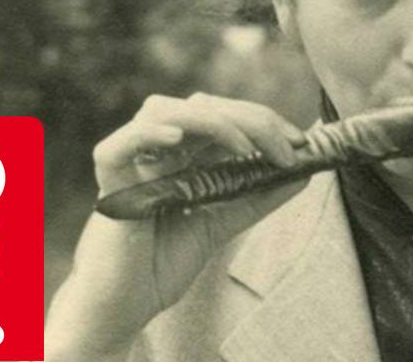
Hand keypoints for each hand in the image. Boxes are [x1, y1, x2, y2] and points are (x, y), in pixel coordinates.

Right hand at [46, 93, 306, 359]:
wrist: (126, 306)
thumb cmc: (163, 263)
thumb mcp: (223, 223)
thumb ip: (257, 196)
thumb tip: (304, 172)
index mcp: (180, 154)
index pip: (221, 115)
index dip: (261, 119)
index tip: (300, 142)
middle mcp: (155, 150)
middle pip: (200, 105)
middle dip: (249, 117)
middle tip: (286, 145)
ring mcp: (130, 162)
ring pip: (162, 110)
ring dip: (211, 120)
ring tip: (243, 147)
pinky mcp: (107, 184)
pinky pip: (118, 145)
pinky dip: (148, 134)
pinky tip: (178, 138)